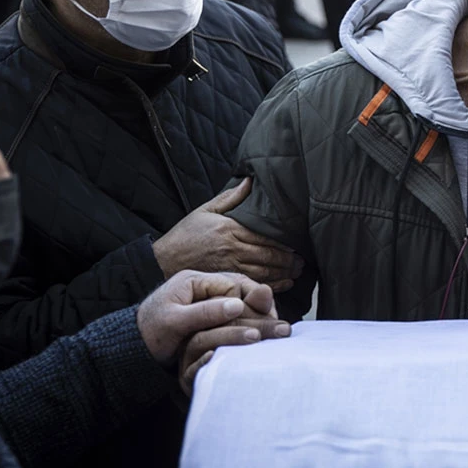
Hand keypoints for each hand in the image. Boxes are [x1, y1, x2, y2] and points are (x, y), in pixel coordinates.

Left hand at [136, 270, 290, 394]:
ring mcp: (206, 297)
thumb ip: (205, 312)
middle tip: (278, 323)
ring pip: (242, 298)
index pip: (232, 284)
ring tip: (275, 326)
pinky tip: (259, 330)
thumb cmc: (151, 334)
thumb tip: (238, 305)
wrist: (133, 347)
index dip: (249, 301)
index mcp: (193, 280)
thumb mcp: (175, 323)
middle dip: (261, 305)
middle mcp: (203, 285)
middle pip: (241, 288)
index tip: (263, 319)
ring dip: (258, 313)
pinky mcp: (209, 311)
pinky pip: (236, 309)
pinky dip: (250, 318)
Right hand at [153, 178, 303, 292]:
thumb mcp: (204, 210)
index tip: (297, 243)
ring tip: (297, 271)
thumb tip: (250, 181)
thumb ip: (230, 198)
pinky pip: (253, 283)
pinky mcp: (226, 280)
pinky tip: (284, 285)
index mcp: (229, 229)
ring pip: (264, 271)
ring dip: (284, 272)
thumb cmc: (185, 235)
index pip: (264, 235)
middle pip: (268, 255)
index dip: (284, 241)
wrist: (164, 260)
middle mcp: (232, 248)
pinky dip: (272, 285)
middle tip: (303, 260)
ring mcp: (229, 266)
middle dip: (289, 259)